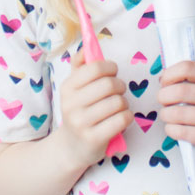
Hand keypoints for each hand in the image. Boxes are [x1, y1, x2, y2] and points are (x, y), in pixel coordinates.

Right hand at [58, 53, 132, 167]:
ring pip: (118, 102)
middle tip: (117, 92)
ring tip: (117, 108)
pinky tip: (119, 120)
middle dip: (120, 86)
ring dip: (124, 104)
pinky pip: (122, 119)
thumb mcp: (74, 89)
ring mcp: (81, 123)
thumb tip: (85, 47)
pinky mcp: (94, 138)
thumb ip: (79, 66)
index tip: (112, 73)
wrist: (71, 148)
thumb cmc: (78, 112)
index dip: (110, 67)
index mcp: (67, 87)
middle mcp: (71, 104)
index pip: (95, 68)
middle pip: (109, 85)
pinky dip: (127, 118)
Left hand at [157, 61, 194, 158]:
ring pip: (177, 114)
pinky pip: (182, 132)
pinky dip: (171, 130)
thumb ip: (191, 79)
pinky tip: (174, 128)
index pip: (186, 68)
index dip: (169, 74)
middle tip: (164, 102)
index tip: (164, 83)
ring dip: (165, 115)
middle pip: (178, 92)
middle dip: (163, 97)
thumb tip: (162, 77)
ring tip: (168, 116)